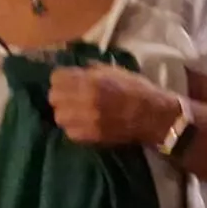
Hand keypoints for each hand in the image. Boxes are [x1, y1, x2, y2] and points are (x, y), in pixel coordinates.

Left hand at [49, 64, 181, 147]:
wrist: (153, 115)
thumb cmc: (136, 89)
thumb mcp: (113, 70)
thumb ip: (90, 69)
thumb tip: (74, 70)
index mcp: (90, 81)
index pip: (56, 77)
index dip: (62, 78)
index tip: (68, 80)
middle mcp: (84, 100)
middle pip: (53, 97)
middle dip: (61, 95)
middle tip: (71, 96)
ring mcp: (86, 121)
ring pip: (59, 116)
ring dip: (65, 112)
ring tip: (75, 111)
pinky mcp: (90, 137)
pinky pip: (69, 132)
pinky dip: (73, 127)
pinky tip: (83, 123)